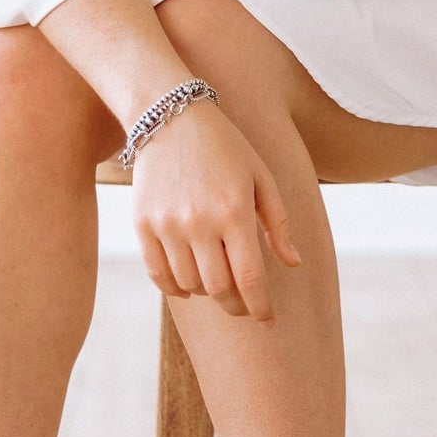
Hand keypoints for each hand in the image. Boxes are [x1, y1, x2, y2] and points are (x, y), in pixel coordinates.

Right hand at [130, 100, 302, 323]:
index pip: (250, 278)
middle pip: (220, 289)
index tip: (268, 320)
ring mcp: (167, 224)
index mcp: (235, 210)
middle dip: (236, 305)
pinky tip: (189, 284)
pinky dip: (176, 288)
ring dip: (207, 292)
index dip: (261, 307)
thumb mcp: (261, 177)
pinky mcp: (143, 224)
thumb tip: (294, 264)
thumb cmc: (225, 147)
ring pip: (190, 285)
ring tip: (217, 281)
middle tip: (244, 305)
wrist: (170, 116)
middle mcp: (200, 221)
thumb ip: (279, 224)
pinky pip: (159, 274)